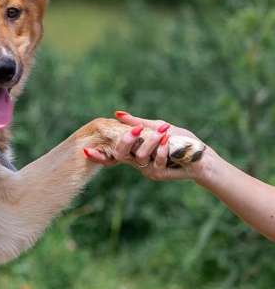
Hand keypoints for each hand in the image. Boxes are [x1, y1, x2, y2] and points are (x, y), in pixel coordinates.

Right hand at [84, 111, 206, 181]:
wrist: (203, 158)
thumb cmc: (183, 141)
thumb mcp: (159, 127)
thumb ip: (138, 123)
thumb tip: (117, 114)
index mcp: (135, 150)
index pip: (112, 153)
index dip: (98, 154)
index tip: (86, 150)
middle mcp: (137, 162)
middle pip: (120, 154)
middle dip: (126, 141)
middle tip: (136, 130)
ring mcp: (146, 169)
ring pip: (139, 157)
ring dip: (152, 142)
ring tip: (165, 132)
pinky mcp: (159, 175)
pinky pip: (155, 162)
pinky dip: (162, 150)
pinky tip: (169, 141)